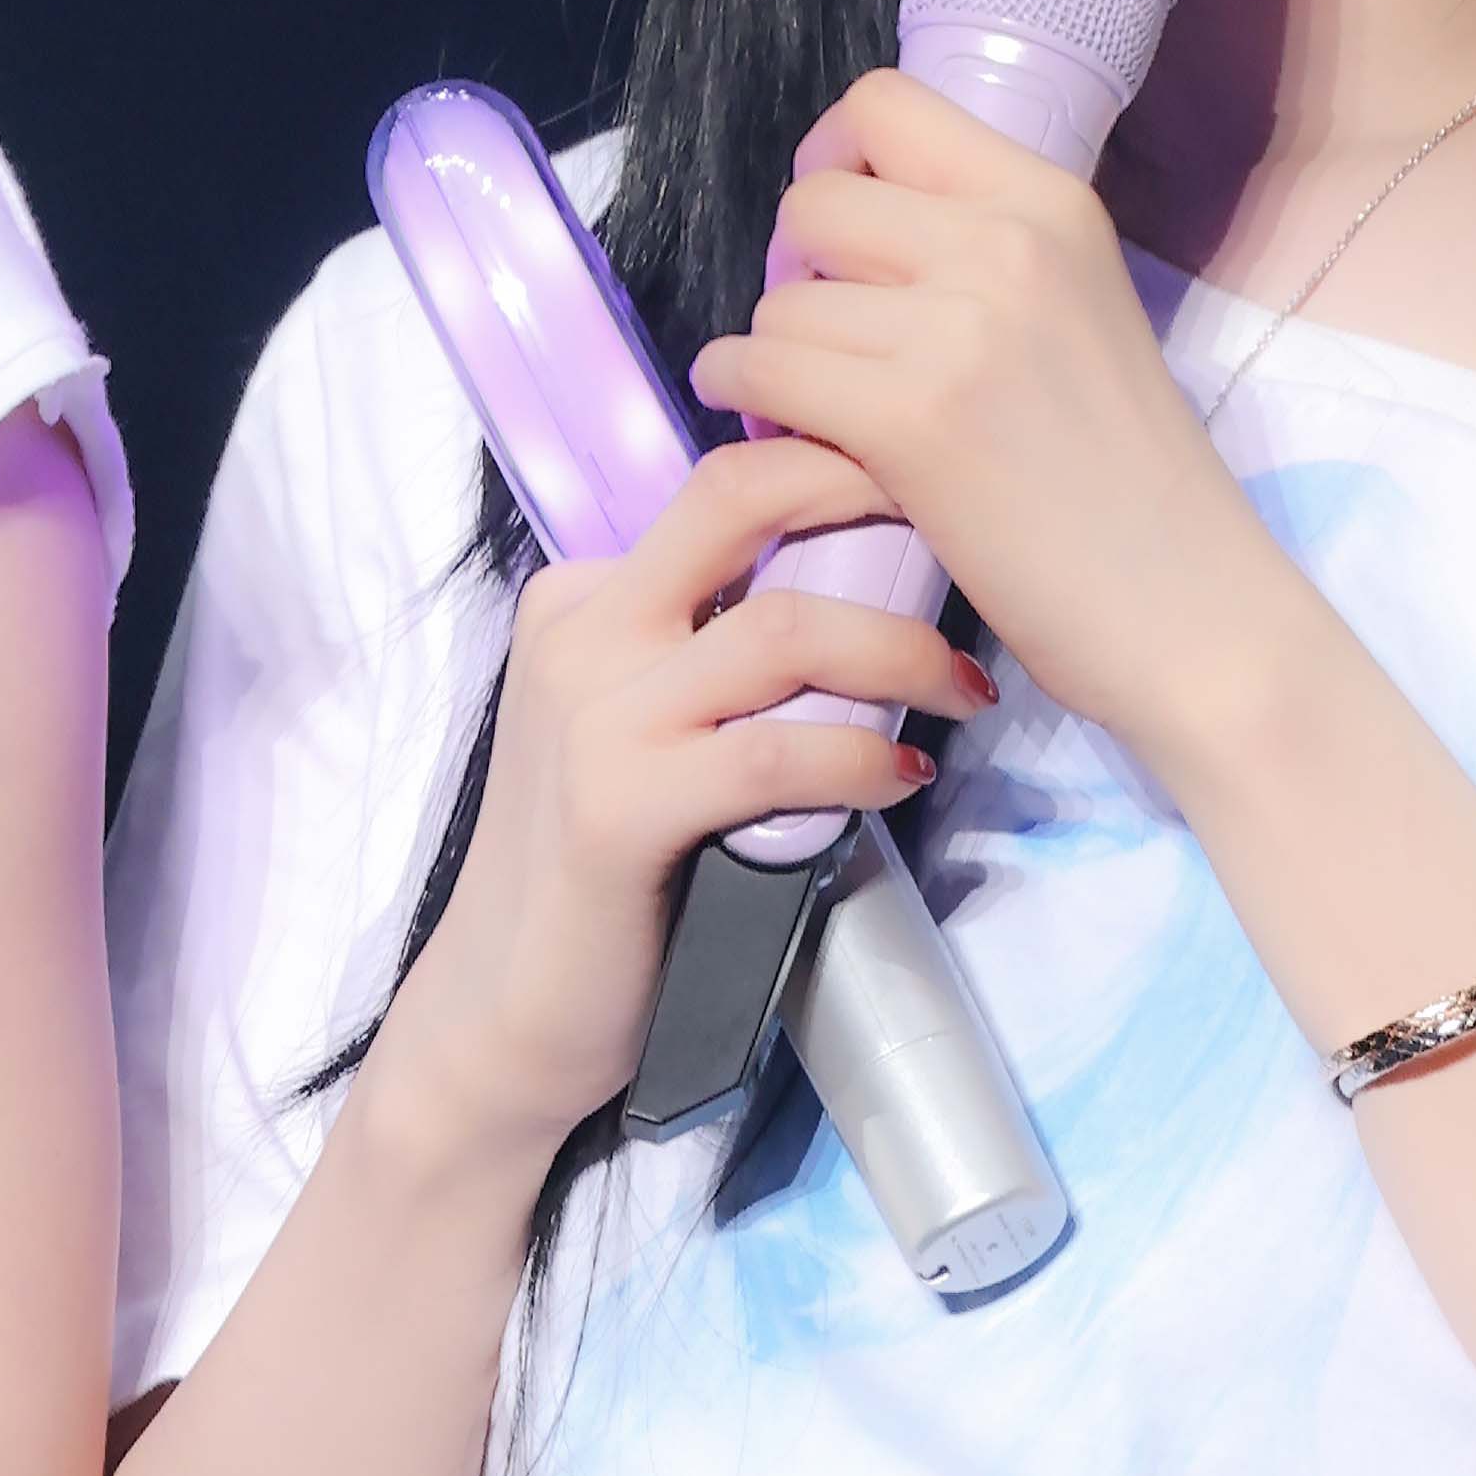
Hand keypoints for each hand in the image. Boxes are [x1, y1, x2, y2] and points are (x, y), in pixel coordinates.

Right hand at [386, 435, 975, 1152]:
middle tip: (970, 537)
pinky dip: (861, 756)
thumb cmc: (605, 866)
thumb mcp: (646, 723)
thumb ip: (713, 651)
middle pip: (737, 498)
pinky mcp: (619, 809)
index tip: (929, 495)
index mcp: (586, 596)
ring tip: (961, 690)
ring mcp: (593, 716)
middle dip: (868, 492)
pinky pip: (776, 753)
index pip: (723, 486)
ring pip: (782, 629)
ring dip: (901, 652)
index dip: (838, 469)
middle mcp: (581, 631)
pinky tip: (900, 774)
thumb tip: (861, 590)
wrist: (505, 1007)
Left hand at [689, 68, 1306, 761]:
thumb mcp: (1081, 311)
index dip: (836, 164)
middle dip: (797, 270)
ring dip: (777, 357)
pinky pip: (763, 370)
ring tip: (815, 409)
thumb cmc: (1133, 482)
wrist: (1187, 606)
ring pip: (783, 300)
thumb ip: (987, 254)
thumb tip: (855, 229)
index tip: (842, 240)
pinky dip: (743, 399)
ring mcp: (961, 329)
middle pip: (815, 199)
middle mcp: (1008, 243)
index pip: (884, 104)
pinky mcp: (914, 421)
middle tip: (825, 338)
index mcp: (1052, 201)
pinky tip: (768, 425)